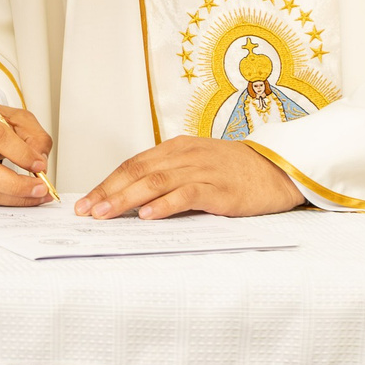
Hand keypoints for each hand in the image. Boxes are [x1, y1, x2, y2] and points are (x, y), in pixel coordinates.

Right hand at [0, 100, 54, 206]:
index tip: (40, 166)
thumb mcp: (16, 119)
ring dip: (13, 198)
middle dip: (17, 185)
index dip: (20, 153)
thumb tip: (39, 164)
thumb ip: (34, 137)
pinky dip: (1, 201)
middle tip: (40, 188)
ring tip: (36, 195)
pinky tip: (17, 197)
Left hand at [76, 135, 304, 220]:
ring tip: (107, 214)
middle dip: (109, 192)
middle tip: (87, 211)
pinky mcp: (220, 189)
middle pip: (138, 172)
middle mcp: (186, 155)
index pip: (133, 164)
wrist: (278, 170)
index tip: (86, 202)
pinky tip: (149, 216)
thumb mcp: (196, 166)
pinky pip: (187, 195)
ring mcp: (203, 170)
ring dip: (128, 199)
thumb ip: (168, 178)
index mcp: (176, 148)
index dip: (107, 183)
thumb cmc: (235, 172)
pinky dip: (165, 205)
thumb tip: (132, 202)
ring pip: (156, 182)